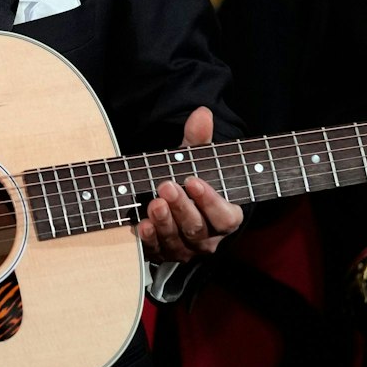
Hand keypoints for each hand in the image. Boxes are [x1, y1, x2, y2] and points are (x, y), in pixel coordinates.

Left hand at [136, 107, 243, 261]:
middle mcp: (207, 238)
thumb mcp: (193, 158)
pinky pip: (156, 250)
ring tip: (153, 201)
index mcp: (224, 217)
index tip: (194, 181)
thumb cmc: (186, 177)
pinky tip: (141, 224)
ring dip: (164, 222)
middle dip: (182, 207)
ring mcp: (184, 248)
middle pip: (198, 229)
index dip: (211, 201)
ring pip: (177, 241)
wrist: (164, 197)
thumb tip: (202, 113)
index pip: (226, 217)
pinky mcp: (161, 253)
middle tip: (166, 186)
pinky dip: (149, 238)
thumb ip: (199, 139)